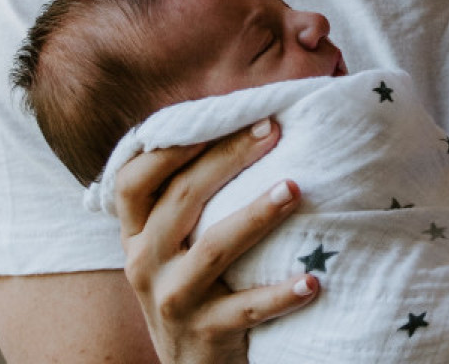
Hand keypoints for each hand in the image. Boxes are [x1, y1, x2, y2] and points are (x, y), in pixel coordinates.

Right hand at [116, 118, 318, 362]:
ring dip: (256, 215)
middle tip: (272, 131)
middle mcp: (145, 264)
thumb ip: (185, 202)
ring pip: (214, 248)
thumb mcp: (170, 249)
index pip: (135, 180)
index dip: (173, 146)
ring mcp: (173, 300)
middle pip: (182, 199)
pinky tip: (313, 279)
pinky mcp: (206, 334)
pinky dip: (281, 293)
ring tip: (294, 188)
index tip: (223, 116)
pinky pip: (247, 308)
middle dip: (227, 159)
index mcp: (136, 236)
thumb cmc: (191, 290)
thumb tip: (240, 130)